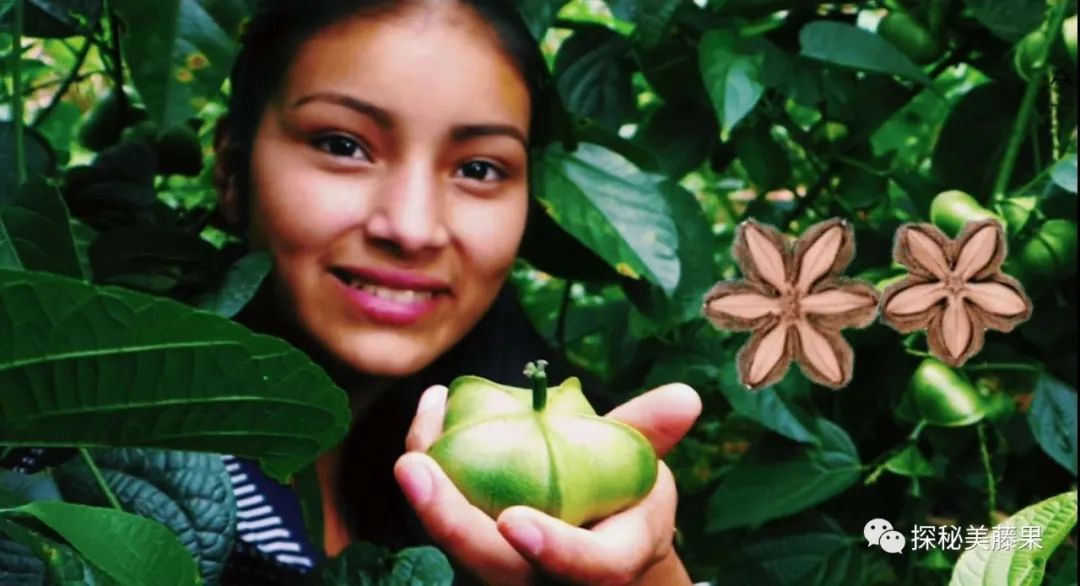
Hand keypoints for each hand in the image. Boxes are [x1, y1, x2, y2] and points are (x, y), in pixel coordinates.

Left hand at [394, 382, 701, 585]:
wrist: (596, 541)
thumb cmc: (625, 503)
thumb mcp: (645, 470)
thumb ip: (652, 435)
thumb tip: (684, 398)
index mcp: (609, 564)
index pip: (588, 568)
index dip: (555, 550)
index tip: (515, 521)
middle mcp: (551, 580)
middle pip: (497, 569)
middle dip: (451, 523)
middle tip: (414, 467)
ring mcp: (508, 574)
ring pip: (456, 550)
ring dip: (426, 495)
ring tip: (416, 435)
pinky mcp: (476, 555)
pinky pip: (442, 523)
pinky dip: (432, 474)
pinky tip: (429, 416)